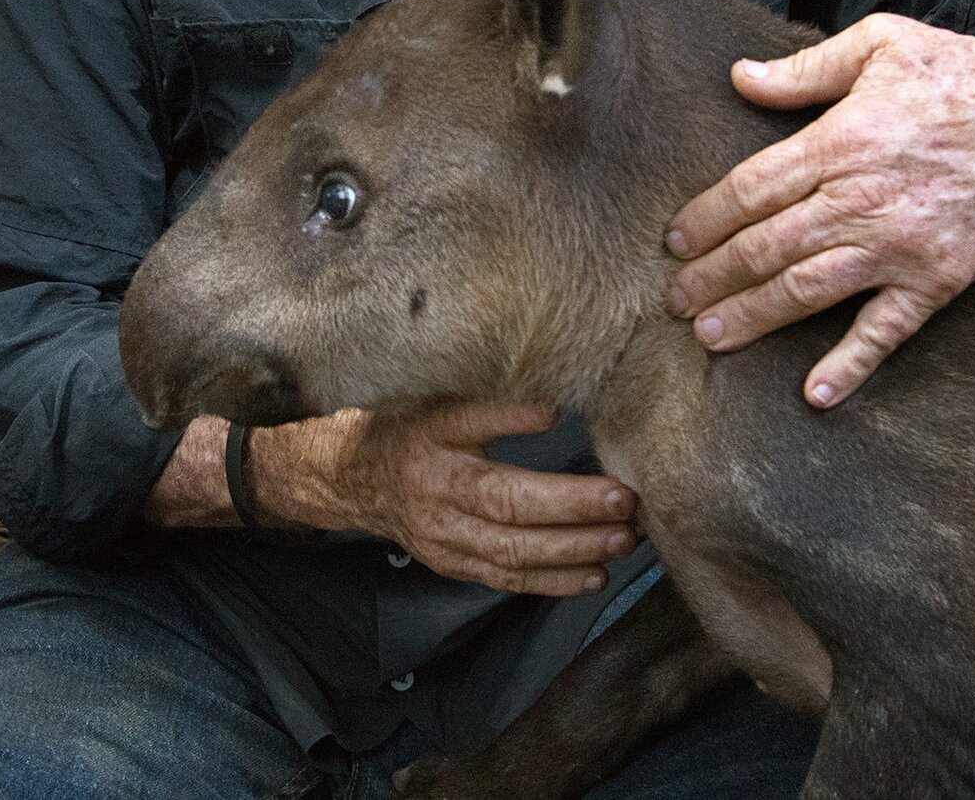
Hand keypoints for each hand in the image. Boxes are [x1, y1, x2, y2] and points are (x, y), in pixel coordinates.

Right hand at [252, 402, 639, 596]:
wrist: (350, 479)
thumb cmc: (407, 427)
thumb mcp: (438, 394)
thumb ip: (490, 397)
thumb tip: (553, 399)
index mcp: (429, 434)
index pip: (468, 422)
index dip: (510, 418)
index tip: (557, 412)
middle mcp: (434, 488)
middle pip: (504, 502)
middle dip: (570, 506)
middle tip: (624, 502)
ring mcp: (442, 534)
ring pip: (510, 550)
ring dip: (572, 549)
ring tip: (622, 540)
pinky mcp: (450, 563)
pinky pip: (505, 578)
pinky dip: (553, 580)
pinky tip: (594, 574)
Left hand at [664, 15, 974, 408]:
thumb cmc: (962, 73)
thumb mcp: (882, 43)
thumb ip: (807, 68)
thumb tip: (741, 77)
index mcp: (842, 139)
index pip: (752, 188)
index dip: (706, 218)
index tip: (674, 239)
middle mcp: (863, 199)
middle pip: (769, 245)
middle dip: (714, 276)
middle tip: (675, 299)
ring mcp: (901, 245)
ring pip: (809, 289)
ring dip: (755, 316)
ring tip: (710, 336)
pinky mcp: (937, 279)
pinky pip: (887, 330)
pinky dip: (851, 364)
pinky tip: (816, 393)